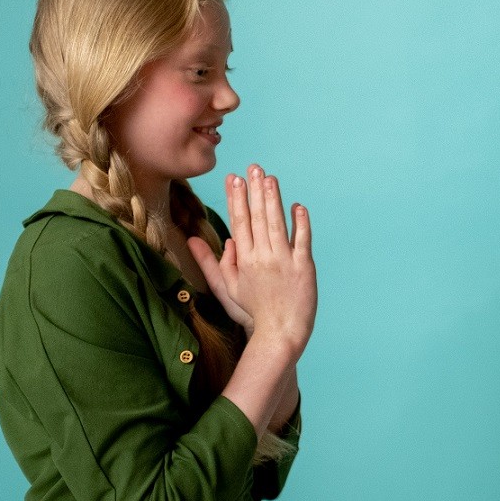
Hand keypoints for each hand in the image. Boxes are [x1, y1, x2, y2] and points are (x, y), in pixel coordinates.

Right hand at [189, 165, 316, 359]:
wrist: (279, 333)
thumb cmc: (252, 312)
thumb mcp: (225, 289)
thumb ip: (211, 263)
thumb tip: (195, 240)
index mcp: (243, 260)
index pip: (238, 222)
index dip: (236, 199)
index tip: (233, 178)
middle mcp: (262, 257)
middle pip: (257, 218)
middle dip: (254, 190)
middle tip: (253, 167)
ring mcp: (284, 261)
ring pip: (277, 224)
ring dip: (274, 199)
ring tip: (270, 178)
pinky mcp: (304, 267)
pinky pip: (303, 240)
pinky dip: (301, 222)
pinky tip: (298, 206)